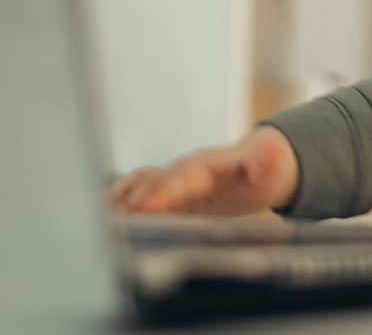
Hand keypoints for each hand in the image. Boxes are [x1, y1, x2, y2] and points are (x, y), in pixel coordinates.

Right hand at [107, 126, 299, 216]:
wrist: (262, 166)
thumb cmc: (266, 171)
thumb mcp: (272, 169)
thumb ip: (267, 162)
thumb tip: (271, 151)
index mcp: (208, 166)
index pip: (184, 176)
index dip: (164, 189)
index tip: (145, 205)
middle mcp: (184, 171)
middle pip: (154, 181)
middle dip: (133, 198)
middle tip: (113, 218)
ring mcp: (173, 181)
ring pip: (140, 185)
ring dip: (120, 200)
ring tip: (99, 219)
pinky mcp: (168, 195)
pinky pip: (137, 195)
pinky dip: (119, 205)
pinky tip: (103, 221)